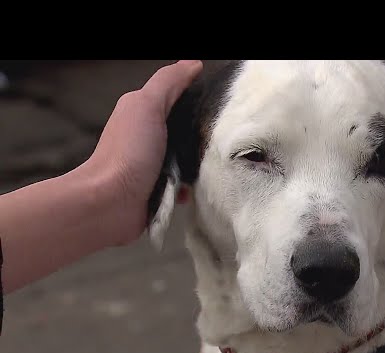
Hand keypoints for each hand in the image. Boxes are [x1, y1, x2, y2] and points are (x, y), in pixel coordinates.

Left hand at [78, 60, 202, 246]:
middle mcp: (147, 138)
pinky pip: (184, 186)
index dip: (199, 99)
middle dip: (203, 136)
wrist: (109, 203)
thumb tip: (193, 64)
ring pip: (187, 159)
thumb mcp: (147, 106)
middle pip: (187, 130)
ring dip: (198, 165)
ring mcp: (152, 165)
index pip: (179, 99)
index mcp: (143, 113)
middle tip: (220, 139)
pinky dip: (189, 188)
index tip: (222, 105)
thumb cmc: (127, 153)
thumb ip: (168, 83)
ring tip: (210, 166)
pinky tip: (191, 189)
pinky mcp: (158, 191)